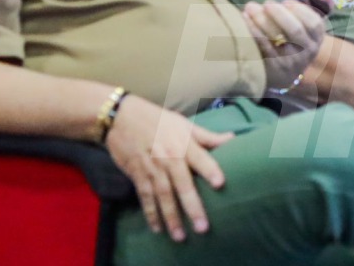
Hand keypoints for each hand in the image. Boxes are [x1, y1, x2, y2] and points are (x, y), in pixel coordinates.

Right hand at [104, 94, 233, 241]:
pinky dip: (151, 213)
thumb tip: (232, 138)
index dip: (210, 170)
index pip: (200, 158)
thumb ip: (207, 136)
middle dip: (192, 206)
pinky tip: (158, 228)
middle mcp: (169, 158)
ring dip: (171, 217)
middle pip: (182, 184)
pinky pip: (145, 197)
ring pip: (163, 196)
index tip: (220, 184)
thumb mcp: (183, 123)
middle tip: (202, 227)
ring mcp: (152, 168)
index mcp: (183, 143)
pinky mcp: (138, 175)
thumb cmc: (158, 119)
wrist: (121, 118)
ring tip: (181, 236)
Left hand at [243, 0, 327, 87]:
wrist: (285, 72)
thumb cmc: (297, 39)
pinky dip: (252, 31)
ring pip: (276, 39)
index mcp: (317, 38)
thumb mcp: (310, 25)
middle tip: (266, 3)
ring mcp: (290, 61)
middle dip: (279, 13)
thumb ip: (320, 5)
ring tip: (250, 7)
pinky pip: (262, 47)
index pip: (314, 24)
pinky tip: (244, 19)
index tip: (286, 1)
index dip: (300, 10)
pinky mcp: (273, 67)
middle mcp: (307, 51)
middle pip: (295, 30)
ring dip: (261, 20)